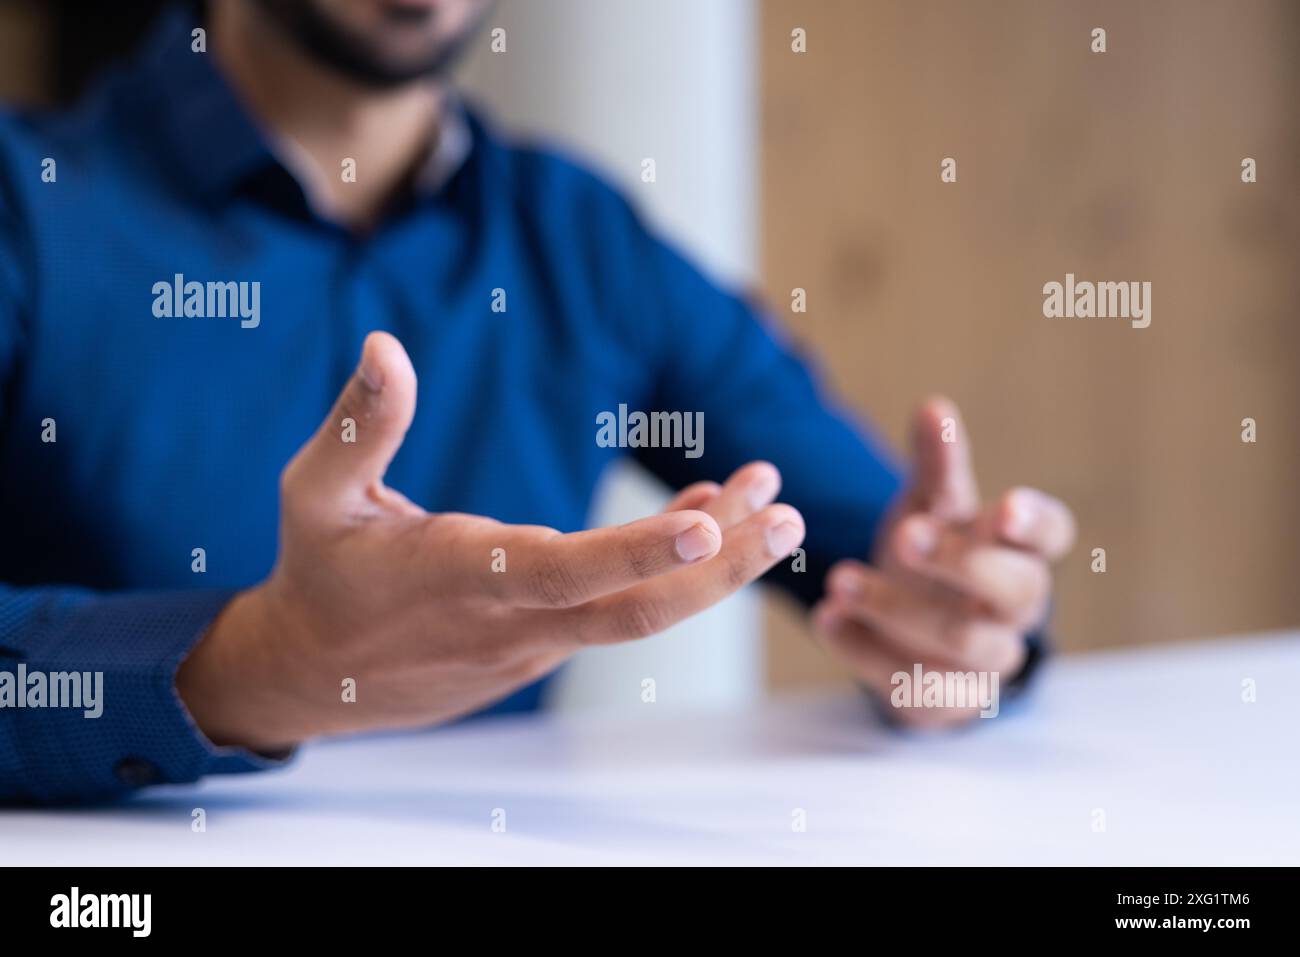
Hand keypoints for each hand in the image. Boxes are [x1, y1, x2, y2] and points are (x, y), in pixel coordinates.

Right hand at [177, 332, 804, 750]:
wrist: (312, 674)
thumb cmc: (319, 573)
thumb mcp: (316, 493)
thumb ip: (361, 423)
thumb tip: (385, 345)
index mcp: (460, 578)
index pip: (567, 571)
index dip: (642, 551)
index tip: (712, 522)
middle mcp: (512, 621)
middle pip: (637, 610)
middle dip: (722, 567)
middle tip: (791, 516)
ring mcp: (534, 643)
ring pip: (639, 610)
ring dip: (711, 562)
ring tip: (772, 504)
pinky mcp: (542, 647)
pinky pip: (619, 609)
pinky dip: (668, 567)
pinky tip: (709, 519)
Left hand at [812, 396, 1074, 726]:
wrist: (912, 629)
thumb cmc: (934, 551)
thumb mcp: (931, 506)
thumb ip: (937, 465)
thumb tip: (933, 406)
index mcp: (1022, 550)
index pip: (1052, 535)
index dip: (1034, 523)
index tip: (1005, 507)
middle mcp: (1015, 607)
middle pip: (1013, 590)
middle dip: (958, 562)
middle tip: (903, 536)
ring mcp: (987, 658)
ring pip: (962, 641)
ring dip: (897, 608)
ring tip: (837, 580)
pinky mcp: (948, 698)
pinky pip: (912, 683)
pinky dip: (864, 650)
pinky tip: (827, 621)